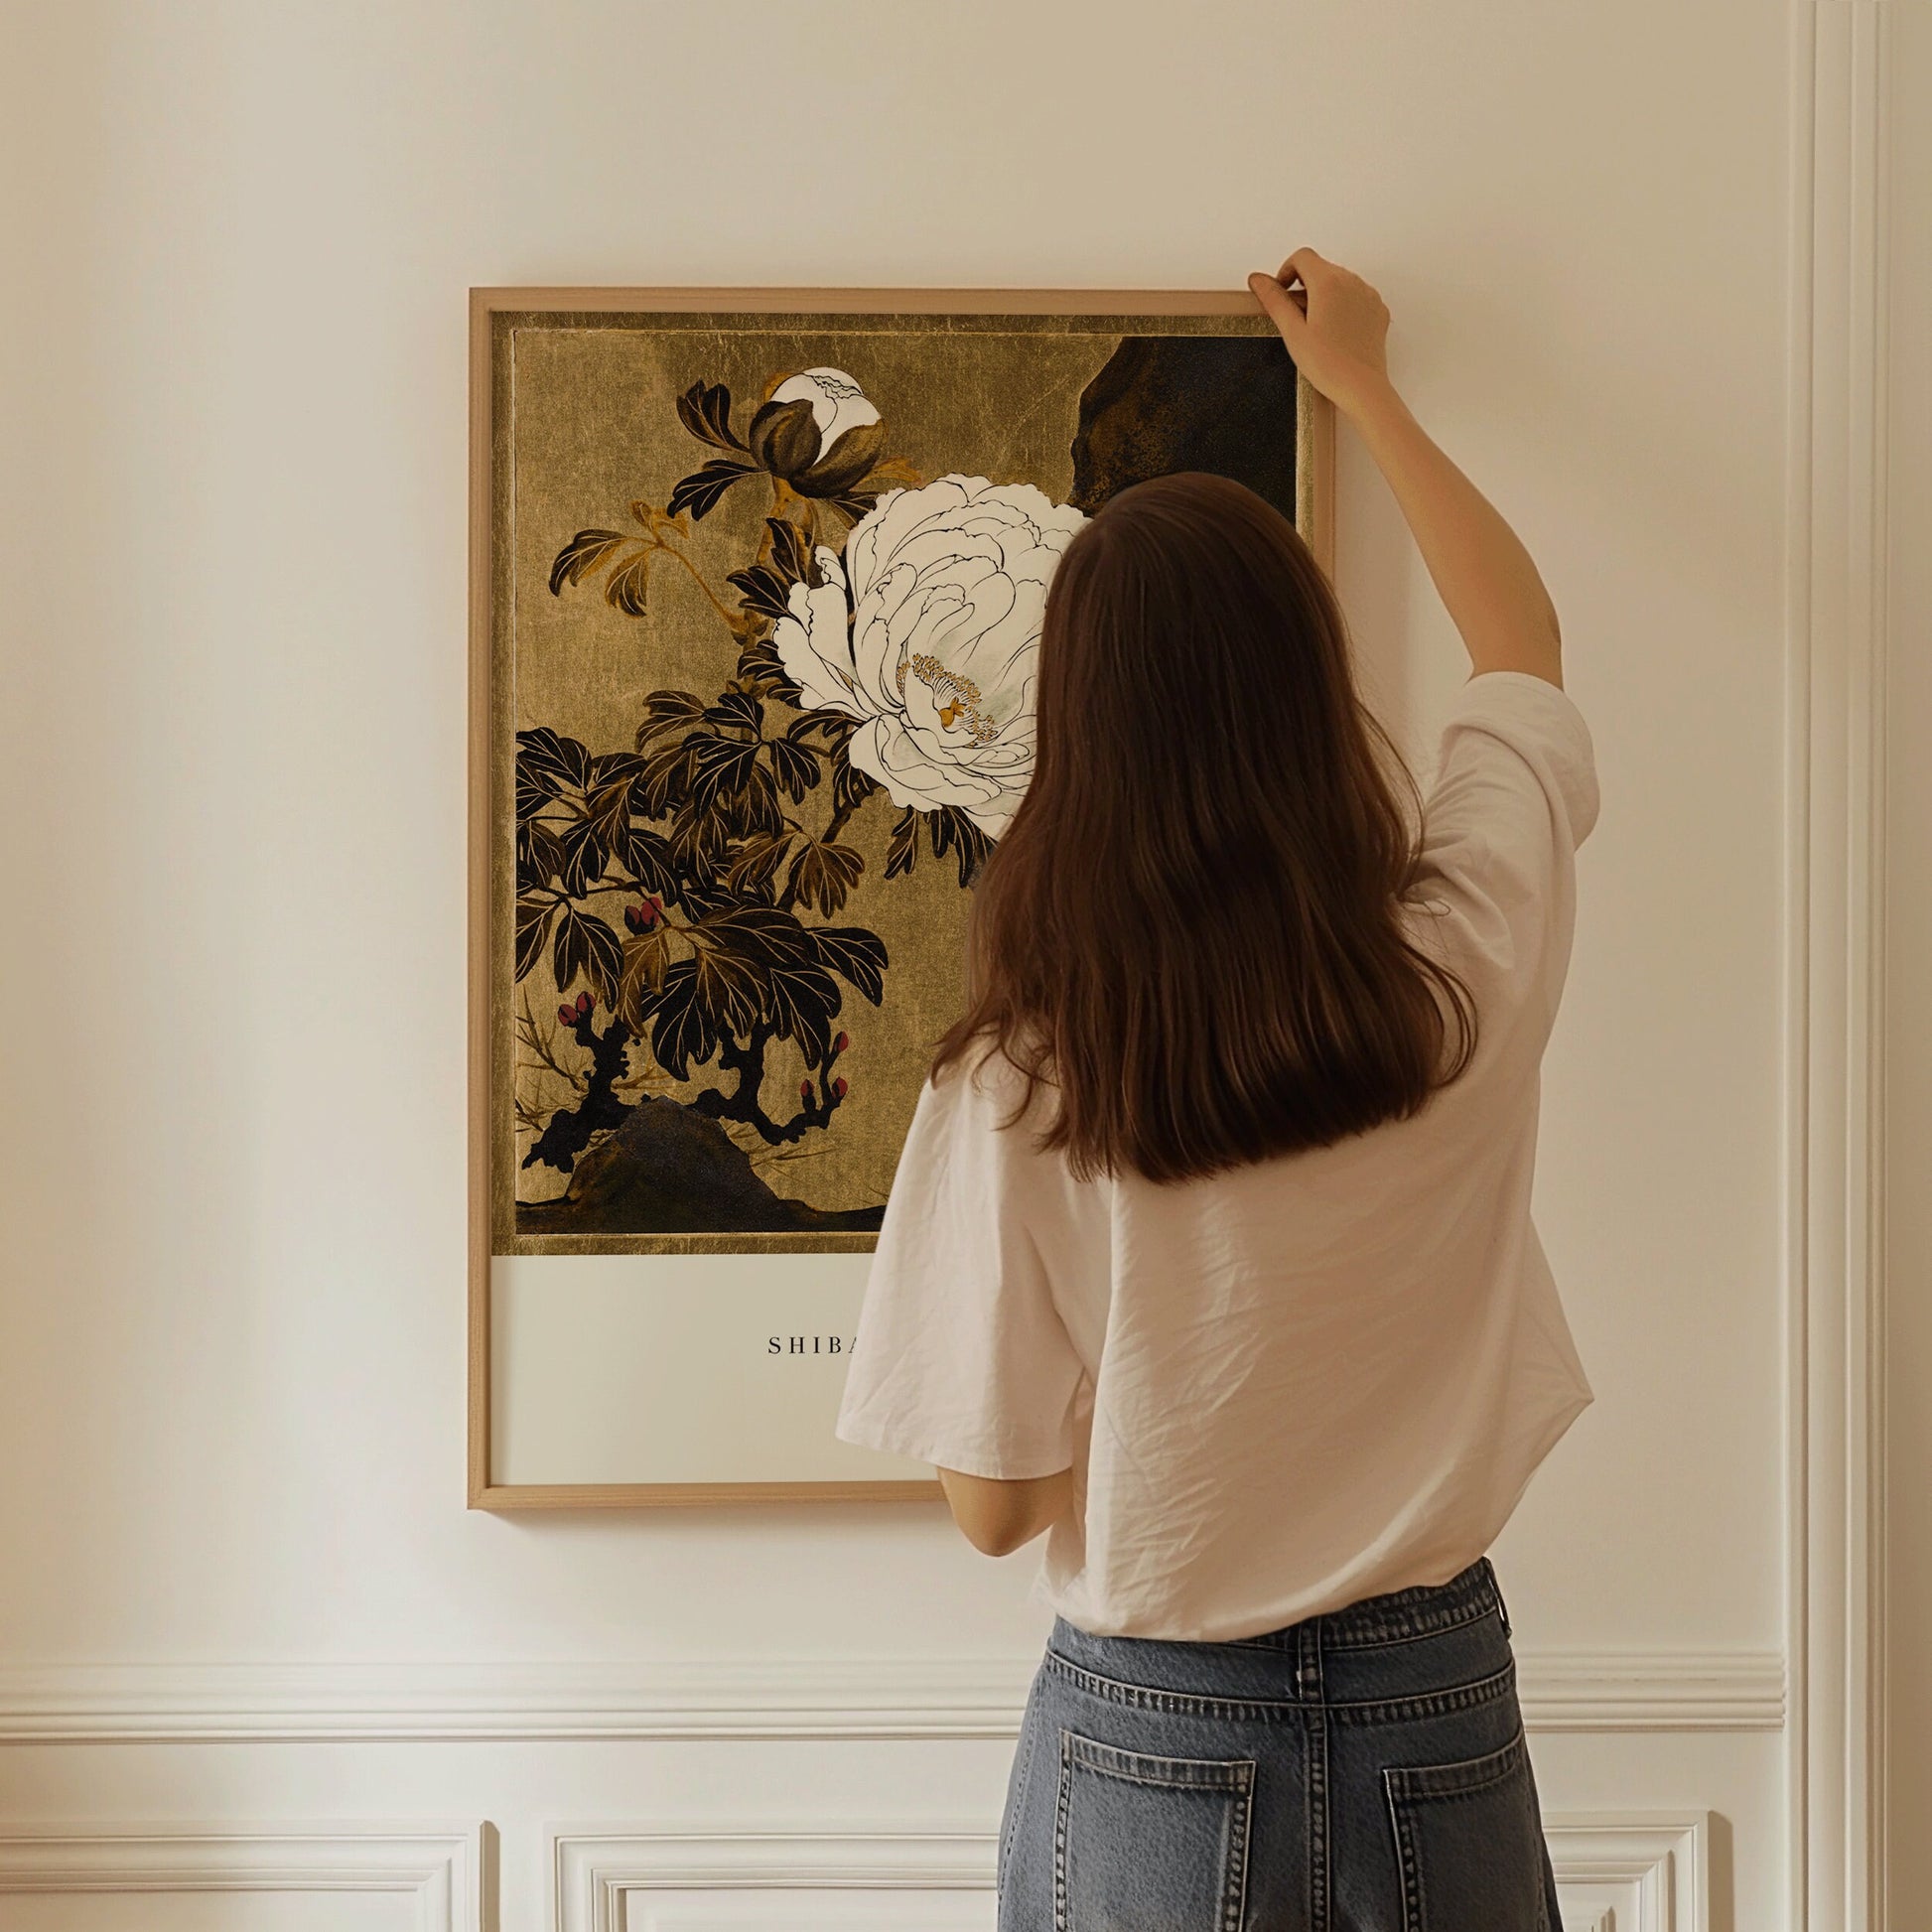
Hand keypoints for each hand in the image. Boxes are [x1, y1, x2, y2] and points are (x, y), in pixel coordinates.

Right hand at [1248, 249, 1392, 419]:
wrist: (1362, 387)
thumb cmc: (1329, 365)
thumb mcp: (1292, 332)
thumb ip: (1274, 300)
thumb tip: (1258, 280)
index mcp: (1328, 282)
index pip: (1302, 256)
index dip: (1286, 270)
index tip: (1281, 291)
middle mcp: (1351, 281)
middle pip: (1322, 268)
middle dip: (1304, 285)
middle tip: (1295, 316)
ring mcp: (1368, 294)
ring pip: (1340, 281)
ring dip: (1324, 295)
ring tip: (1316, 328)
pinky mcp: (1378, 309)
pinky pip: (1356, 296)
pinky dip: (1343, 305)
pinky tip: (1335, 332)